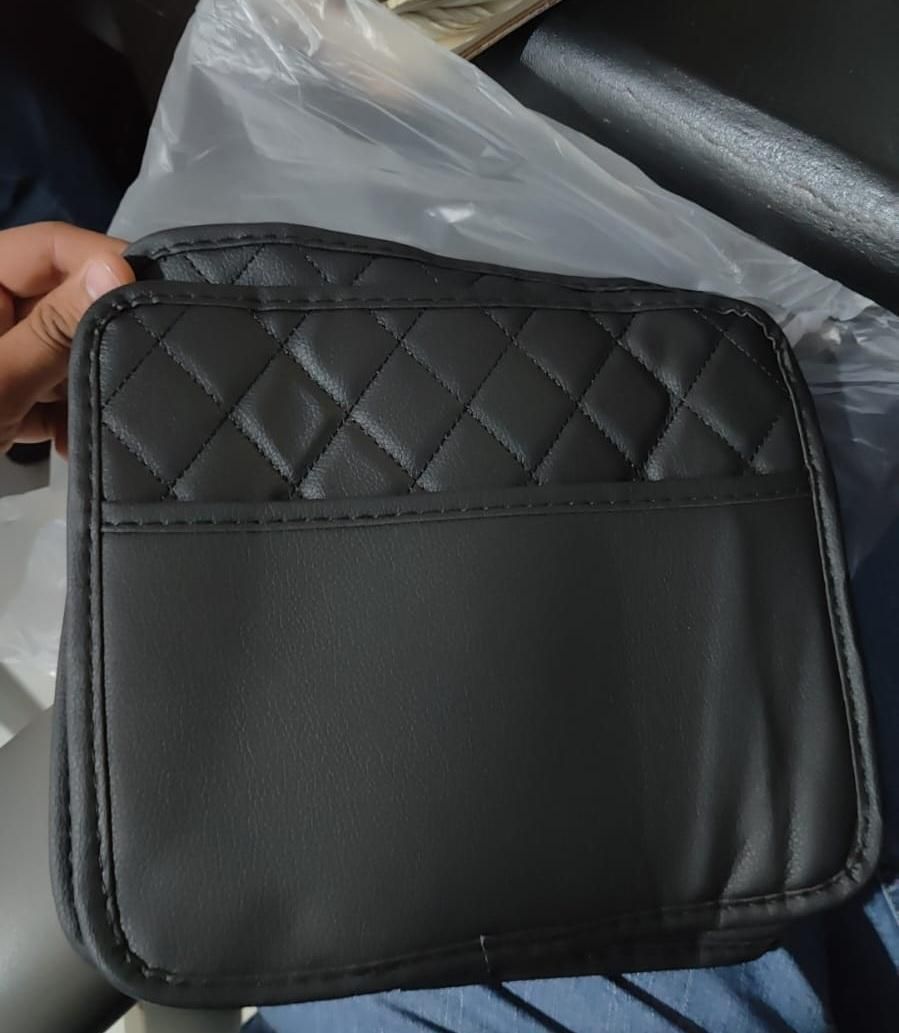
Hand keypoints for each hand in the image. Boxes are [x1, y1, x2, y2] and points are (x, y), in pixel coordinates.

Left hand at [0, 222, 133, 455]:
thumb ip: (54, 327)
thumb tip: (114, 270)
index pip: (50, 247)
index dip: (102, 263)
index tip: (149, 295)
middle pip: (62, 300)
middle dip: (95, 340)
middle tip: (134, 367)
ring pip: (62, 350)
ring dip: (81, 387)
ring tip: (87, 422)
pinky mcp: (3, 393)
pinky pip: (48, 388)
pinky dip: (61, 415)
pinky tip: (64, 443)